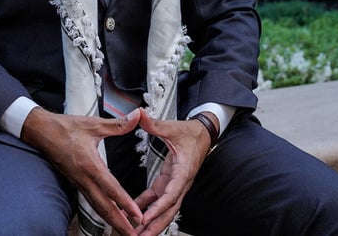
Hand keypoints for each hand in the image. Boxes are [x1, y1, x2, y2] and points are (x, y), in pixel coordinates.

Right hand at [21, 108, 142, 234]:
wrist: (40, 132)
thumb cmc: (66, 127)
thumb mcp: (93, 124)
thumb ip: (117, 124)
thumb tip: (137, 116)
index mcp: (90, 164)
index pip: (111, 189)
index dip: (125, 204)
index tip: (137, 216)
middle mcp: (84, 178)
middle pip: (104, 207)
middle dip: (119, 223)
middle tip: (134, 235)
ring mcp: (78, 182)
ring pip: (97, 207)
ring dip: (111, 221)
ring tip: (125, 232)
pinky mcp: (76, 183)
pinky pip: (91, 201)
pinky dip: (102, 211)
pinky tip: (111, 216)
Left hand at [132, 110, 214, 235]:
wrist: (204, 134)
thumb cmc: (191, 133)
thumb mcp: (172, 127)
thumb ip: (154, 123)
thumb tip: (139, 114)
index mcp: (183, 171)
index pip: (171, 193)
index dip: (158, 207)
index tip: (146, 217)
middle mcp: (181, 182)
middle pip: (169, 210)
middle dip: (155, 225)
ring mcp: (175, 184)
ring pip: (164, 209)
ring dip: (151, 222)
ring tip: (136, 233)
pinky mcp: (169, 182)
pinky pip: (157, 199)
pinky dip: (146, 208)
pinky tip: (134, 215)